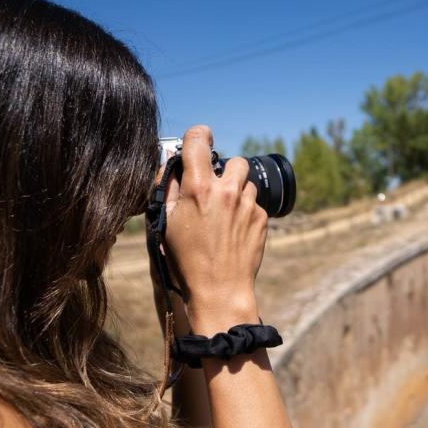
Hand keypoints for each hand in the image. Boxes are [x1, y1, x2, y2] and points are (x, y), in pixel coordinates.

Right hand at [162, 125, 266, 332]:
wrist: (220, 290)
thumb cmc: (186, 260)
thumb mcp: (165, 223)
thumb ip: (168, 188)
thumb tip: (171, 166)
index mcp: (199, 188)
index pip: (199, 139)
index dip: (198, 136)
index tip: (199, 140)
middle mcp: (227, 191)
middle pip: (233, 160)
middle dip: (224, 171)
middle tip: (213, 191)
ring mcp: (248, 204)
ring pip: (246, 183)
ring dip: (236, 192)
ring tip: (223, 216)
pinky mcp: (262, 218)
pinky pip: (255, 204)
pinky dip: (245, 211)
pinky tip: (233, 231)